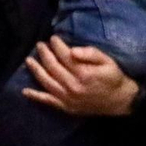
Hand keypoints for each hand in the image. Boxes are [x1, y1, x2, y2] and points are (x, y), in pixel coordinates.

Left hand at [23, 37, 138, 115]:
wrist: (120, 101)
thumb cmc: (114, 78)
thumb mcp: (108, 62)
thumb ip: (91, 54)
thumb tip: (72, 50)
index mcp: (84, 73)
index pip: (65, 56)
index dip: (57, 46)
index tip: (52, 38)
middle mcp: (72, 86)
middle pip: (53, 67)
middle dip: (45, 54)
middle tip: (39, 45)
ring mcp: (67, 98)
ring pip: (46, 82)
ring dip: (36, 70)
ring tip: (29, 60)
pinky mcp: (66, 106)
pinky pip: (47, 100)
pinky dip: (35, 96)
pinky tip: (25, 91)